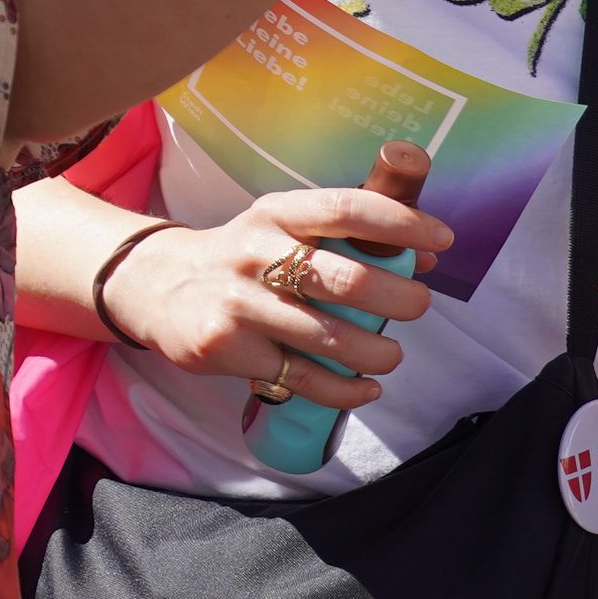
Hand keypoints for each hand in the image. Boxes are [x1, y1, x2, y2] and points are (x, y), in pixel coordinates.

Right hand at [93, 187, 450, 413]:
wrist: (156, 286)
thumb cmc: (243, 257)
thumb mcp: (281, 228)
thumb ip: (346, 238)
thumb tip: (425, 259)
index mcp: (276, 214)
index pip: (346, 208)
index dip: (400, 223)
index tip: (442, 240)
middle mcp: (255, 253)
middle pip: (345, 280)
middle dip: (399, 298)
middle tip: (418, 306)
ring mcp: (238, 304)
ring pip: (329, 338)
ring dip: (377, 352)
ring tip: (390, 356)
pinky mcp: (227, 348)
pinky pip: (302, 378)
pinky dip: (345, 390)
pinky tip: (364, 388)